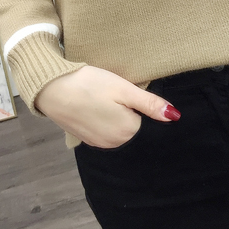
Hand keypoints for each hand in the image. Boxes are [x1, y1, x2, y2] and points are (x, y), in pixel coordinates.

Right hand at [35, 65, 180, 148]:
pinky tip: (97, 106)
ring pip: (119, 130)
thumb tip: (175, 117)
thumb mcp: (123, 88)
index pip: (148, 122)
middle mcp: (114, 144)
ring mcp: (99, 143)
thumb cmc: (89, 84)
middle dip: (132, 113)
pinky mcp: (86, 139)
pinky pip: (105, 132)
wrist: (52, 88)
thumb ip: (150, 104)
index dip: (143, 106)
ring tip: (106, 98)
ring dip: (118, 117)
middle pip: (134, 127)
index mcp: (127, 131)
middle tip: (118, 93)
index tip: (133, 94)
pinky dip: (105, 120)